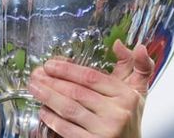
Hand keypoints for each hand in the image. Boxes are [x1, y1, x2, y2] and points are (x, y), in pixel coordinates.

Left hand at [27, 40, 153, 137]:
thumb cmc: (130, 117)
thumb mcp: (138, 91)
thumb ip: (135, 65)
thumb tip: (119, 44)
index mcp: (126, 95)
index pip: (91, 78)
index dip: (67, 69)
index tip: (50, 64)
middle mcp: (118, 113)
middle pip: (77, 92)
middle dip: (52, 82)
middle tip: (36, 75)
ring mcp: (106, 130)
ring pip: (70, 109)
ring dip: (48, 97)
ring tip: (34, 88)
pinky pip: (68, 129)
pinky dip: (53, 119)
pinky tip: (43, 111)